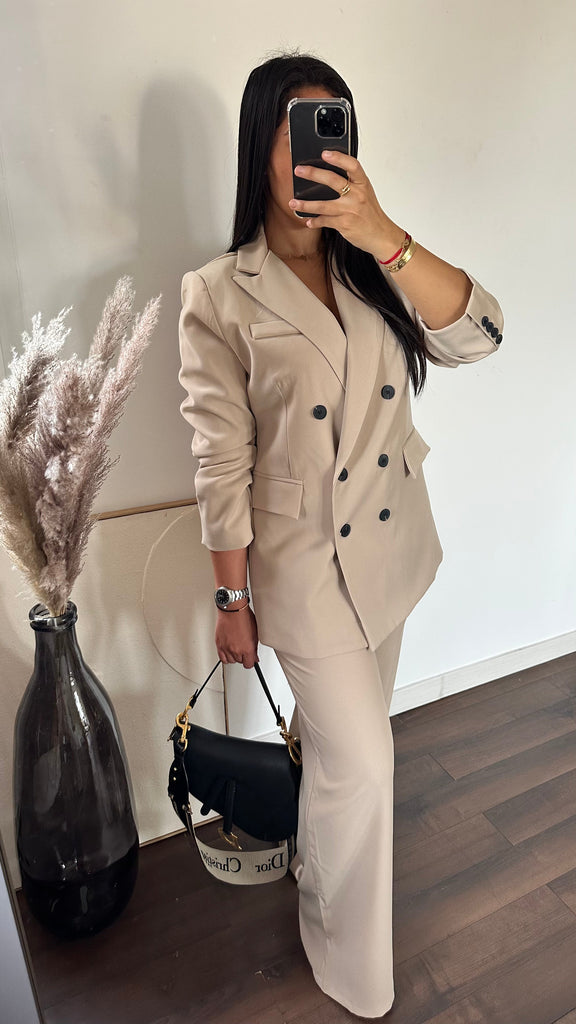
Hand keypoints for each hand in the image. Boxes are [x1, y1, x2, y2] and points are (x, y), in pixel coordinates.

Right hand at [215, 605, 259, 668]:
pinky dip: (226, 656)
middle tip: (244, 648)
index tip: (251, 658)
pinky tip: (229, 651)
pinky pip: (222, 658)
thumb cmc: (244, 617)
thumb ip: (254, 647)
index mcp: (247, 648)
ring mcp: (226, 648)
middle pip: (240, 662)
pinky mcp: (219, 645)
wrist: (232, 609)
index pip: (249, 664)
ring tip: (236, 647)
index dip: (251, 661)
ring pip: (231, 661)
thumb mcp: (255, 633)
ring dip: (234, 656)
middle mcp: (236, 650)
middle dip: (243, 656)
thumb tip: (254, 656)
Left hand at [288, 150, 404, 259]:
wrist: (381, 235)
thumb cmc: (371, 214)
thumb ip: (351, 183)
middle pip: (333, 180)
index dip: (338, 157)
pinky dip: (315, 221)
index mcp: (363, 183)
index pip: (352, 165)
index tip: (324, 153)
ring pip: (323, 204)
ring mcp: (350, 210)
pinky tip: (309, 221)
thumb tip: (327, 175)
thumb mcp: (366, 193)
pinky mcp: (344, 224)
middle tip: (299, 170)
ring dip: (306, 204)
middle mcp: (357, 195)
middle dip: (313, 174)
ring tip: (293, 203)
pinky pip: (324, 221)